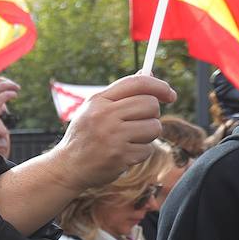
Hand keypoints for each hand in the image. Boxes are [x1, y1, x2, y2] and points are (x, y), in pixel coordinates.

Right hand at [50, 74, 175, 190]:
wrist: (68, 167)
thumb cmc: (85, 135)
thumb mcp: (96, 109)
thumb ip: (121, 93)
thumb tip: (148, 73)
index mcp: (98, 100)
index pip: (137, 83)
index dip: (159, 86)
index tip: (170, 94)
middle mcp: (104, 116)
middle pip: (150, 104)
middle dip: (152, 115)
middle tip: (140, 123)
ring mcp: (112, 136)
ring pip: (154, 127)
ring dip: (147, 135)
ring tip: (128, 140)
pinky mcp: (120, 155)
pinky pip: (148, 149)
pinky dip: (140, 152)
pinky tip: (123, 153)